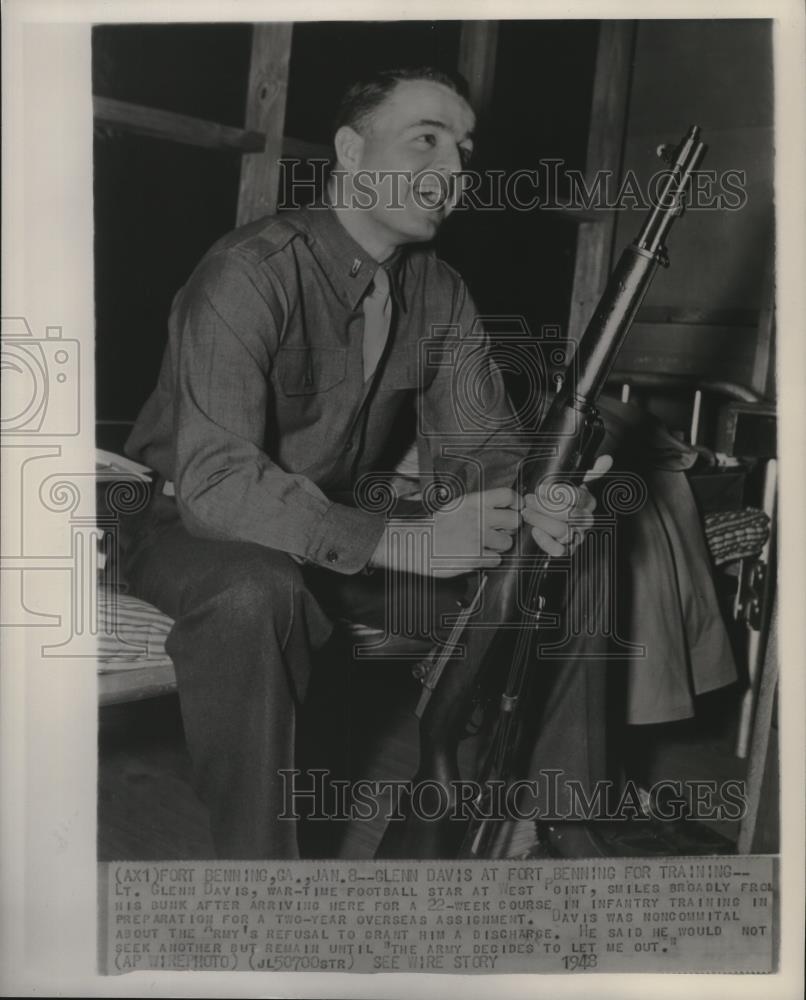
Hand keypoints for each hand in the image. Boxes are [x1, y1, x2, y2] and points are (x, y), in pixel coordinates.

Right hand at [369, 487, 520, 577]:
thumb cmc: (433, 527)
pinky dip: (488, 561)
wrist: (416, 544)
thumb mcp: (455, 507)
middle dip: (510, 528)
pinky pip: (496, 560)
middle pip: (514, 520)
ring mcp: (478, 537)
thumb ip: (477, 506)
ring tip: (484, 546)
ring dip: (499, 547)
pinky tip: (476, 557)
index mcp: (473, 502)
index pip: (507, 495)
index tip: (516, 510)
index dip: (516, 503)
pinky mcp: (475, 556)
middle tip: (500, 532)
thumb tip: (499, 509)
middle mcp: (478, 517)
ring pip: (507, 543)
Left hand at [521, 454, 612, 556]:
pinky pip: (559, 551)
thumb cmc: (567, 500)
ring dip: (541, 521)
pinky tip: (535, 531)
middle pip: (567, 515)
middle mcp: (586, 520)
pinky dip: (545, 542)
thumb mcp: (578, 482)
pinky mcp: (568, 549)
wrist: (561, 520)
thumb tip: (607, 459)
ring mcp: (578, 536)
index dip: (557, 494)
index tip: (541, 490)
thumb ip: (593, 471)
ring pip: (562, 531)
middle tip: (528, 501)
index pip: (576, 497)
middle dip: (544, 507)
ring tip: (526, 513)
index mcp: (589, 502)